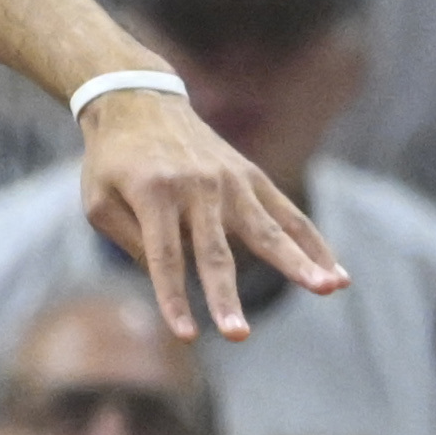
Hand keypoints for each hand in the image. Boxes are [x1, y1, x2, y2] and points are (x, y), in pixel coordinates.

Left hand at [77, 87, 348, 338]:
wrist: (136, 98)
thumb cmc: (112, 159)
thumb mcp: (98, 198)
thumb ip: (130, 242)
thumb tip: (172, 281)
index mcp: (152, 192)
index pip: (164, 257)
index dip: (174, 297)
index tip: (186, 335)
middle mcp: (195, 186)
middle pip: (215, 252)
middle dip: (225, 296)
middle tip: (238, 336)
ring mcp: (229, 180)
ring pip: (267, 230)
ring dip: (297, 263)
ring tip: (327, 289)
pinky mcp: (251, 176)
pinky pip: (287, 214)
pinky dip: (313, 244)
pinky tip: (337, 275)